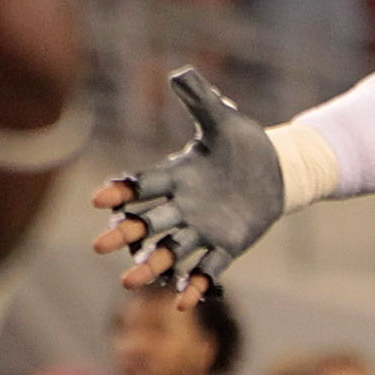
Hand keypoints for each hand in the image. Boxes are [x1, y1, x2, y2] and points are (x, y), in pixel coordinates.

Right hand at [92, 68, 285, 303]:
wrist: (276, 169)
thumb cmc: (243, 143)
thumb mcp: (223, 120)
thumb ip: (201, 101)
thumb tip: (180, 72)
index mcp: (177, 176)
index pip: (144, 185)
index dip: (123, 192)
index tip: (98, 199)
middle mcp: (183, 206)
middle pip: (149, 223)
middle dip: (126, 235)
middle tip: (99, 246)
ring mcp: (203, 229)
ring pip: (171, 251)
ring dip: (151, 266)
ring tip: (128, 284)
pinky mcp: (226, 245)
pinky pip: (209, 269)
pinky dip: (197, 285)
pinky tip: (184, 302)